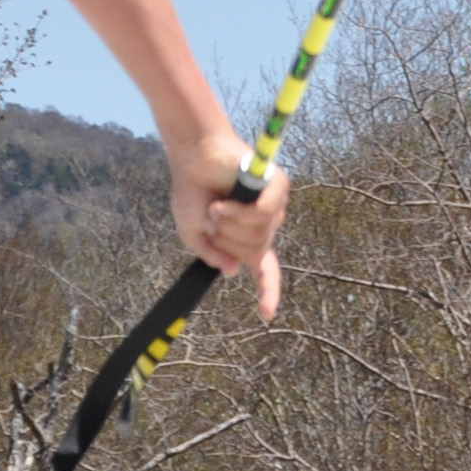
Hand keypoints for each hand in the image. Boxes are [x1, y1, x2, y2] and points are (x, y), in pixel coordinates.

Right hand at [168, 129, 289, 321]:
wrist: (194, 156)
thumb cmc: (194, 192)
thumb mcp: (193, 233)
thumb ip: (210, 254)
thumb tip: (233, 271)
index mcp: (247, 237)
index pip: (263, 269)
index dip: (266, 291)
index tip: (266, 314)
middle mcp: (264, 224)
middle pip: (253, 252)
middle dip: (226, 241)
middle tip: (211, 218)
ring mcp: (273, 206)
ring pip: (258, 235)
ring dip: (229, 225)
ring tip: (216, 207)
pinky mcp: (276, 186)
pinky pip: (262, 215)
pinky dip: (239, 213)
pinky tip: (224, 203)